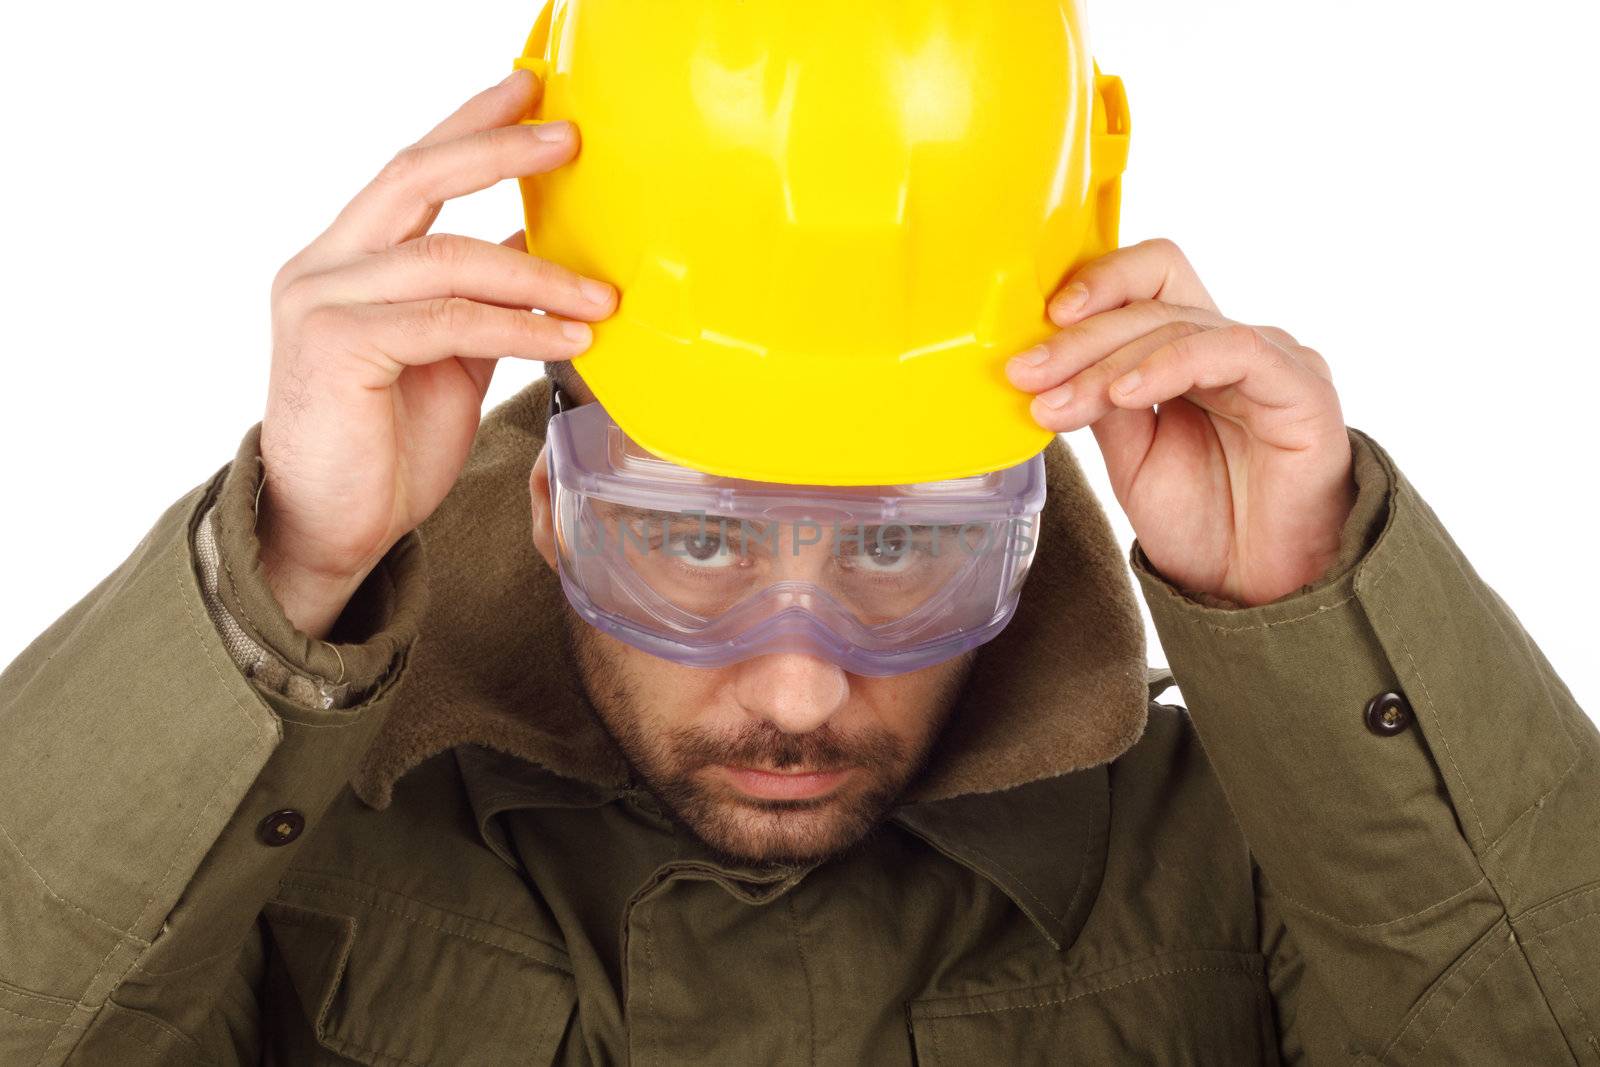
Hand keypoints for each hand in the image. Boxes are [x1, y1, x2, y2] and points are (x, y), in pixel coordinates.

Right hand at [260, 68, 616, 638]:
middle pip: (417, 178)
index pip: (414, 172)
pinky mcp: (335, 347)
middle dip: (498, 150)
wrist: (331, 528)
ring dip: (539, 274)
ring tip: (603, 294)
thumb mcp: (449, 358)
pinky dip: (517, 326)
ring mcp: (322, 302)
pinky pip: (447, 320)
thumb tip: (538, 244)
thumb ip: (481, 300)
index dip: (471, 126)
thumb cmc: (385, 447)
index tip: (529, 91)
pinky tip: (568, 337)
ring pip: (448, 256)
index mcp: (348, 259)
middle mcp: (325, 266)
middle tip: (570, 137)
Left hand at [1005, 239, 1355, 606]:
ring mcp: (1270, 360)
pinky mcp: (1300, 386)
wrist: (1253, 587)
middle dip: (1078, 337)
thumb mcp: (1129, 455)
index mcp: (1190, 351)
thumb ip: (1100, 401)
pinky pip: (1232, 349)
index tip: (1037, 324)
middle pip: (1151, 299)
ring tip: (1062, 402)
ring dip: (1107, 361)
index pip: (1146, 282)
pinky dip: (1169, 365)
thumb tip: (1044, 362)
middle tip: (1028, 373)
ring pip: (1177, 323)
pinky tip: (1125, 394)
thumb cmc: (1204, 522)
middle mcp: (1230, 345)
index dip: (1094, 286)